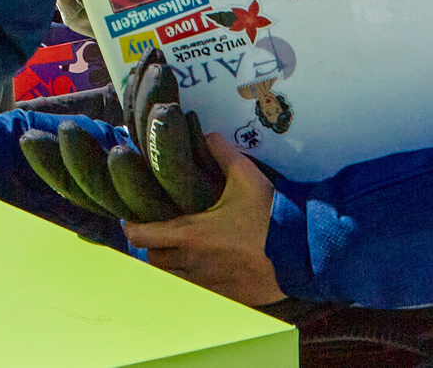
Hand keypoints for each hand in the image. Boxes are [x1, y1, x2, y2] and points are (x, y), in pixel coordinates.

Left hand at [123, 135, 286, 306]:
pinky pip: (196, 295)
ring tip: (178, 254)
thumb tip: (207, 134)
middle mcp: (193, 261)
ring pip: (172, 280)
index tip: (132, 220)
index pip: (142, 235)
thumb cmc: (271, 214)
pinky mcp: (225, 298)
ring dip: (170, 267)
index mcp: (191, 232)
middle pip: (153, 259)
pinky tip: (201, 271)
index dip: (131, 227)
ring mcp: (208, 283)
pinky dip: (192, 284)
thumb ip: (222, 152)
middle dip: (153, 247)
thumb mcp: (246, 175)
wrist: (301, 252)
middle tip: (160, 234)